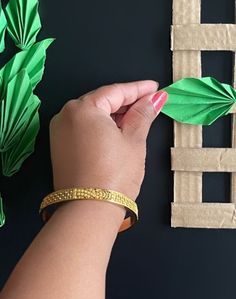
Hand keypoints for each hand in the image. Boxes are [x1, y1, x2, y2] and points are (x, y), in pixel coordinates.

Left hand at [49, 80, 167, 201]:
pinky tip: (119, 129)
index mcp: (82, 108)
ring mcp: (60, 131)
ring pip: (92, 115)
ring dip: (115, 114)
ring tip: (138, 116)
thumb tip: (155, 98)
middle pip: (101, 101)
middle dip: (126, 101)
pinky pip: (84, 127)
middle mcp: (66, 115)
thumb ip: (143, 114)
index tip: (155, 87)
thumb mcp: (134, 140)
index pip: (115, 92)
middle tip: (150, 102)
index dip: (138, 89)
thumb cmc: (115, 174)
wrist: (88, 211)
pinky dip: (102, 126)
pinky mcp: (60, 146)